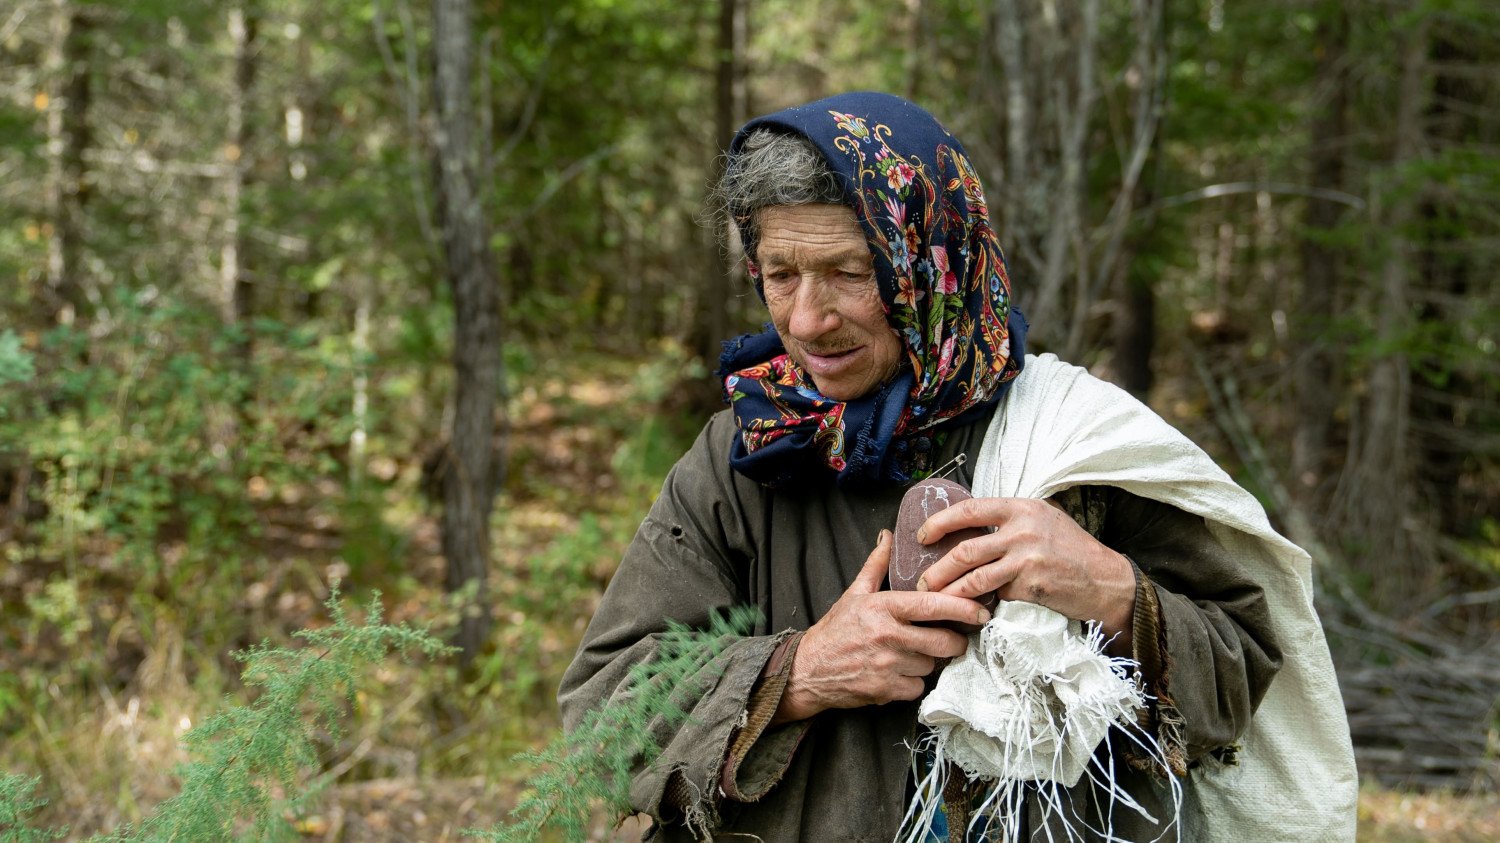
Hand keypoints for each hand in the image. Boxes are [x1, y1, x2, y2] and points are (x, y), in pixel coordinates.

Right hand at [774, 530, 990, 724]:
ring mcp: (887, 665)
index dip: (963, 608)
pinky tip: (900, 674)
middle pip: (943, 641)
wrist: (807, 670)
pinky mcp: (885, 690)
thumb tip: (888, 536)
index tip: (981, 611)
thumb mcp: (854, 594)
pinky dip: (913, 683)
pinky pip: (918, 687)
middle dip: (955, 642)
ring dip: (929, 662)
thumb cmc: (835, 630)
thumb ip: (876, 565)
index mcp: (883, 607)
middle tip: (953, 639)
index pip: (933, 605)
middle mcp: (888, 635)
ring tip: (914, 654)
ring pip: (931, 665)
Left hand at [915, 497, 1135, 648]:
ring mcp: (1026, 559)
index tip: (922, 536)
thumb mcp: (1044, 520)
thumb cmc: (1072, 550)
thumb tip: (970, 525)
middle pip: (965, 550)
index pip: (969, 510)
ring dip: (949, 592)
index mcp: (1021, 508)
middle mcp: (1022, 530)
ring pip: (974, 578)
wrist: (1105, 580)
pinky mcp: (1030, 587)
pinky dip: (978, 605)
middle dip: (938, 569)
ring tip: (935, 600)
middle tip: (922, 581)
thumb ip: (1011, 520)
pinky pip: (995, 596)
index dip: (940, 522)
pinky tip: (967, 611)